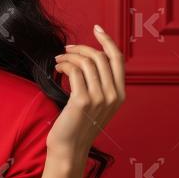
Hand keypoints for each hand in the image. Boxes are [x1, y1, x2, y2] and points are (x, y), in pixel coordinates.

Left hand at [47, 24, 125, 159]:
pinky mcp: (82, 100)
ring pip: (86, 62)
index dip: (107, 41)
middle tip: (66, 50)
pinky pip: (75, 71)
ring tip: (59, 60)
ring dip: (69, 57)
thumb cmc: (78, 125)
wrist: (69, 148)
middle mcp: (113, 95)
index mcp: (120, 94)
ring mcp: (99, 98)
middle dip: (81, 48)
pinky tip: (58, 68)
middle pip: (100, 57)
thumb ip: (100, 85)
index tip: (97, 29)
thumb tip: (89, 59)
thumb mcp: (97, 104)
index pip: (118, 59)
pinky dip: (64, 65)